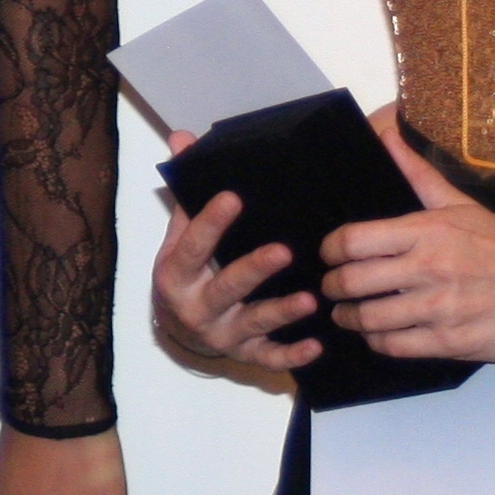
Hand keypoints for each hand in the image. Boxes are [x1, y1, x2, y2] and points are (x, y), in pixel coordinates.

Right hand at [149, 128, 323, 375]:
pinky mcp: (245, 354)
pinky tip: (317, 346)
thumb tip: (183, 137)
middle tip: (285, 251)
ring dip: (282, 312)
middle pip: (227, 287)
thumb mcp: (179, 235)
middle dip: (254, 270)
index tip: (233, 196)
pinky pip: (269, 357)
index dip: (210, 222)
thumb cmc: (186, 273)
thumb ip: (187, 191)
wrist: (179, 328)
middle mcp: (197, 307)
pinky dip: (292, 355)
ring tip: (311, 298)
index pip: (192, 245)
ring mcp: (223, 333)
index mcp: (177, 273)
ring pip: (254, 323)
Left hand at [315, 109, 494, 360]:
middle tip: (331, 289)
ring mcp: (439, 308)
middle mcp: (429, 269)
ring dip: (349, 318)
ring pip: (368, 318)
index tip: (329, 256)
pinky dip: (377, 342)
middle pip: (352, 281)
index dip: (329, 250)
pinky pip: (394, 346)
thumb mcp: (460, 204)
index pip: (352, 240)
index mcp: (426, 232)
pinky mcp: (450, 341)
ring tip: (347, 315)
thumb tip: (385, 133)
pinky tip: (377, 334)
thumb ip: (417, 173)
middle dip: (332, 287)